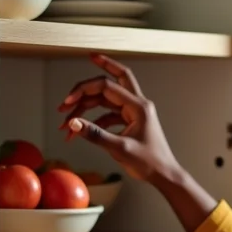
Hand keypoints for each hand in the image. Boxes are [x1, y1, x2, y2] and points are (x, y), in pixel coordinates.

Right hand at [58, 53, 179, 182]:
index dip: (84, 90)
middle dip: (102, 67)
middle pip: (116, 78)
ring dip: (86, 106)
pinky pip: (108, 114)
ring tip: (67, 119)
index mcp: (138, 106)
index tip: (67, 102)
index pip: (107, 86)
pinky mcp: (130, 122)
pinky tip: (80, 129)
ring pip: (107, 99)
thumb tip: (73, 123)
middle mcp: (137, 105)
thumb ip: (95, 134)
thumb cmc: (150, 162)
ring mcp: (134, 113)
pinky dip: (93, 120)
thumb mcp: (120, 149)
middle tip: (88, 56)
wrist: (164, 175)